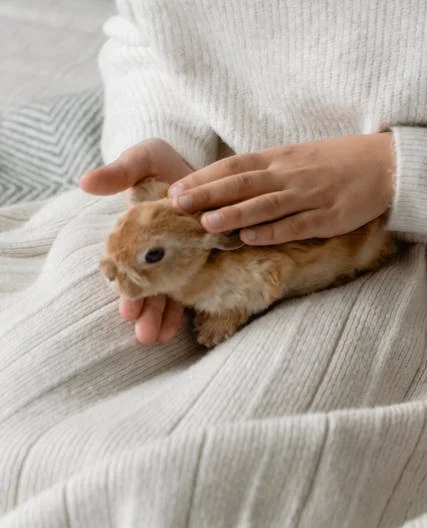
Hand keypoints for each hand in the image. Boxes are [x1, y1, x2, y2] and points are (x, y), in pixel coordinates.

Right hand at [80, 139, 192, 345]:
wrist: (212, 171)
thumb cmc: (170, 166)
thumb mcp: (146, 159)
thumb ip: (121, 171)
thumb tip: (86, 182)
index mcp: (138, 234)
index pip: (128, 266)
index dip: (127, 289)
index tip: (127, 309)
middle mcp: (157, 252)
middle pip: (149, 287)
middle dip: (146, 312)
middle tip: (144, 336)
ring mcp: (181, 260)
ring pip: (171, 294)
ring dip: (163, 317)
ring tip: (158, 340)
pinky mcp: (207, 263)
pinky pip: (200, 289)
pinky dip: (192, 307)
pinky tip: (187, 329)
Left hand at [166, 133, 396, 244]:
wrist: (386, 164)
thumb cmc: (341, 161)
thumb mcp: (301, 156)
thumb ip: (270, 169)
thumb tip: (233, 184)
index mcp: (282, 158)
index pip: (234, 166)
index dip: (204, 178)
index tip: (176, 189)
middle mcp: (291, 175)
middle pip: (242, 183)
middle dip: (208, 194)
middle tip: (176, 205)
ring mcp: (311, 196)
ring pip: (266, 205)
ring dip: (235, 214)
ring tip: (206, 224)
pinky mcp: (330, 217)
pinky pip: (296, 225)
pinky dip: (272, 232)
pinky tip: (250, 238)